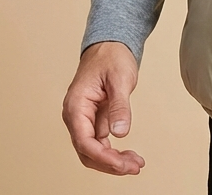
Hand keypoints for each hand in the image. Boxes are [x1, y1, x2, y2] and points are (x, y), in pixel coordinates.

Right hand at [62, 41, 144, 174]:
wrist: (110, 44)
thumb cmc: (111, 56)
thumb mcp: (120, 78)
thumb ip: (119, 106)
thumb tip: (120, 133)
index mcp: (76, 106)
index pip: (84, 142)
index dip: (104, 158)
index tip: (123, 164)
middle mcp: (76, 116)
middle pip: (87, 152)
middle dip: (110, 164)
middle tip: (134, 167)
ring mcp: (84, 119)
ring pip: (93, 150)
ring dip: (113, 160)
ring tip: (135, 163)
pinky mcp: (94, 119)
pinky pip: (100, 142)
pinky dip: (113, 151)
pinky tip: (129, 155)